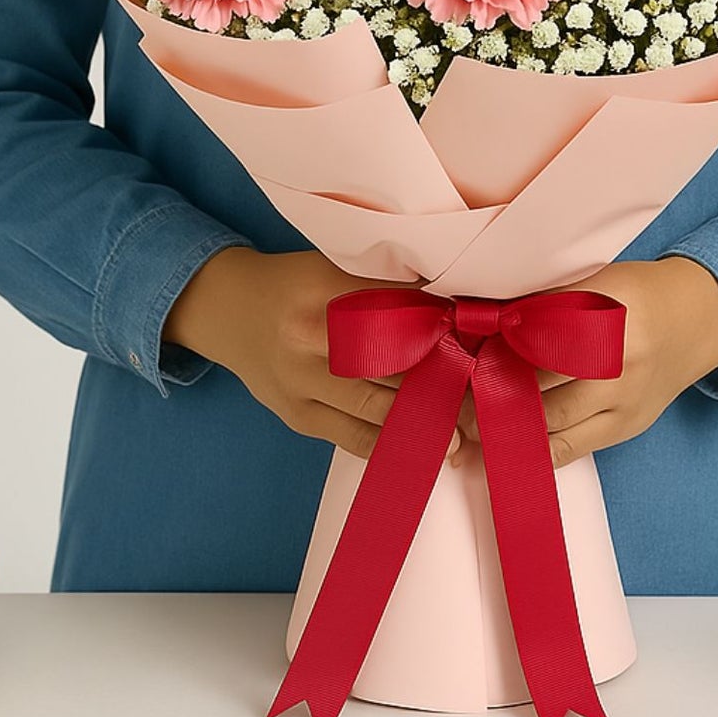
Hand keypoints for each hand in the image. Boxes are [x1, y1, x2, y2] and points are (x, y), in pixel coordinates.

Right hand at [162, 248, 458, 463]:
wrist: (227, 311)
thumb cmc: (294, 285)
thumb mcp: (332, 267)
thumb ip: (383, 284)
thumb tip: (454, 304)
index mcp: (322, 289)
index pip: (396, 309)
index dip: (441, 326)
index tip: (483, 340)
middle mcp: (309, 338)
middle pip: (391, 362)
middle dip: (443, 379)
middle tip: (490, 392)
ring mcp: (301, 383)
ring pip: (376, 407)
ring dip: (425, 420)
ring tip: (471, 431)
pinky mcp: (298, 417)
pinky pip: (353, 437)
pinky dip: (393, 444)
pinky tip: (430, 450)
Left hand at [452, 257, 717, 468]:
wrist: (699, 319)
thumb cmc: (637, 293)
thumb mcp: (594, 280)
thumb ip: (544, 301)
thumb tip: (481, 320)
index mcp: (609, 315)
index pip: (537, 339)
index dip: (494, 350)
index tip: (459, 356)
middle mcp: (619, 364)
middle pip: (540, 387)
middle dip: (491, 394)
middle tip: (450, 395)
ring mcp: (625, 403)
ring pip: (551, 425)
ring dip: (505, 426)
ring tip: (463, 426)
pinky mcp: (626, 429)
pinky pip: (571, 449)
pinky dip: (532, 451)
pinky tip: (499, 449)